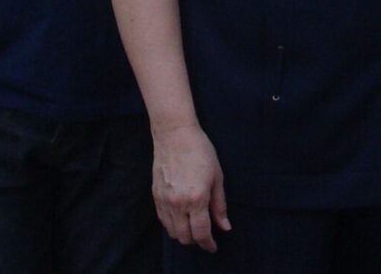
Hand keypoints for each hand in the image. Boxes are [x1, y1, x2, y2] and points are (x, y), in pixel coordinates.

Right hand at [152, 122, 228, 251]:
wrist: (175, 134)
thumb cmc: (200, 151)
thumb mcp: (217, 177)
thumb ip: (219, 205)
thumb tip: (225, 227)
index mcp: (196, 198)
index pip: (201, 232)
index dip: (208, 244)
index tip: (213, 247)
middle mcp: (178, 203)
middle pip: (185, 237)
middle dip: (196, 241)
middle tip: (205, 236)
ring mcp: (164, 200)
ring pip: (172, 232)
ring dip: (183, 234)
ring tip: (193, 227)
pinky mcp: (155, 195)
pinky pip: (163, 220)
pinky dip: (172, 225)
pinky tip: (181, 219)